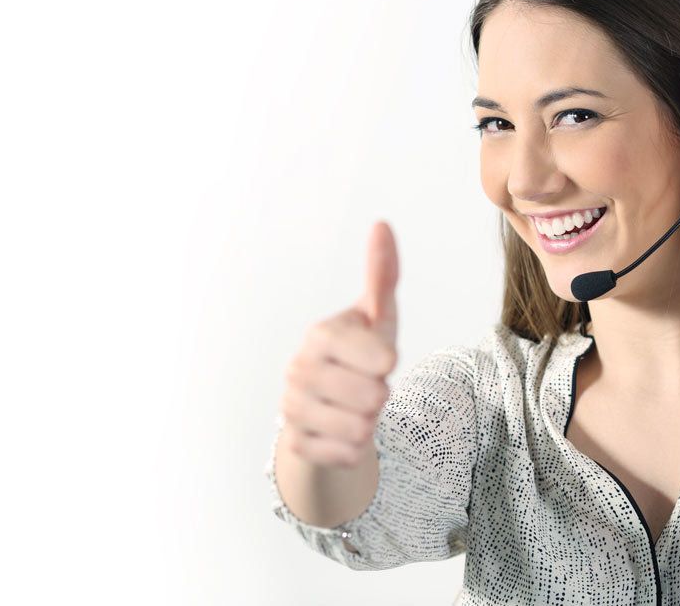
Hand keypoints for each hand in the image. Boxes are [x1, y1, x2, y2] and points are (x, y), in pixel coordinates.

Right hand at [279, 220, 399, 467]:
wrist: (331, 407)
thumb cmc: (360, 354)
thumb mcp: (377, 316)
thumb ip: (382, 274)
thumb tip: (382, 224)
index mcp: (321, 335)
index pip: (382, 358)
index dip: (388, 362)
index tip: (379, 358)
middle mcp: (298, 369)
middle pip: (374, 397)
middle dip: (380, 396)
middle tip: (366, 386)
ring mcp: (291, 409)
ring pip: (361, 430)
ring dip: (368, 422)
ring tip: (355, 407)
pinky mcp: (295, 445)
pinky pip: (346, 455)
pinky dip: (354, 448)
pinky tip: (340, 430)